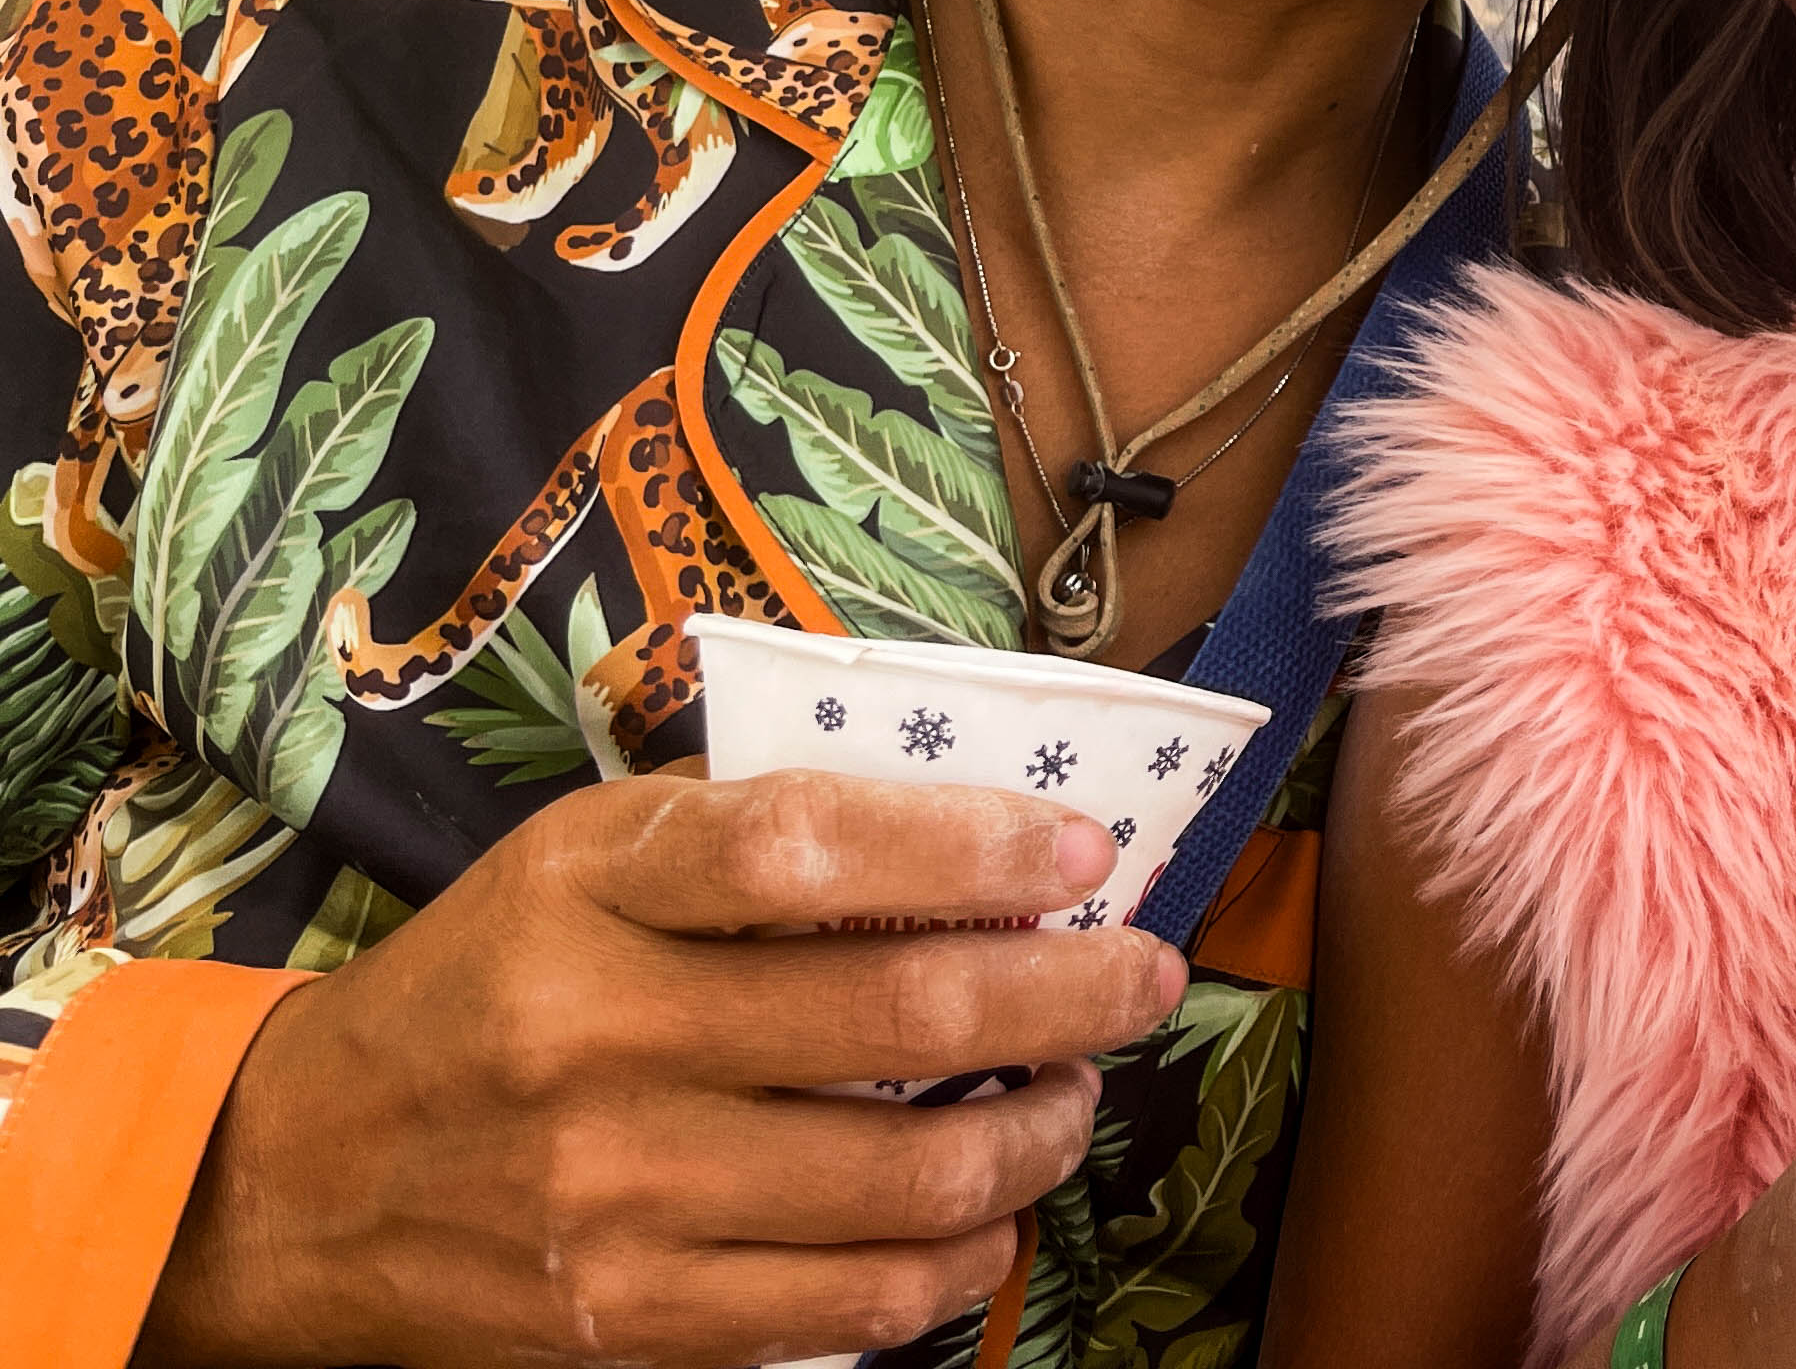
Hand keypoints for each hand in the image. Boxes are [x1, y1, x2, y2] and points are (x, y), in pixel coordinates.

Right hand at [141, 769, 1189, 1368]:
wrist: (295, 1181)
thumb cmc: (487, 983)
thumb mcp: (580, 857)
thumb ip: (751, 834)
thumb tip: (976, 838)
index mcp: (590, 887)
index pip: (809, 848)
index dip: (971, 848)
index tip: (1077, 857)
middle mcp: (600, 1033)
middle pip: (899, 1015)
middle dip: (1068, 994)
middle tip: (1142, 975)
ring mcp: (616, 1191)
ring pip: (905, 1174)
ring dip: (1039, 1132)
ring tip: (1074, 1095)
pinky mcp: (628, 1317)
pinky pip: (850, 1302)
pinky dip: (959, 1259)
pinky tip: (990, 1213)